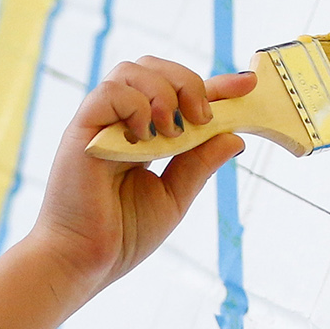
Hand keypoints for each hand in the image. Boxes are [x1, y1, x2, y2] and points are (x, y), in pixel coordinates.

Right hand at [28, 57, 250, 293]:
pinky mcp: (82, 130)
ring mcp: (100, 124)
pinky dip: (136, 106)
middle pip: (154, 68)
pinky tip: (145, 138)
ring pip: (132, 71)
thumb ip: (200, 164)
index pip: (180, 95)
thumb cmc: (122, 235)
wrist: (85, 260)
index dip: (216, 85)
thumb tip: (235, 136)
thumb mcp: (175, 196)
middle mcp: (120, 123)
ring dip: (164, 93)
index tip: (247, 83)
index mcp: (142, 136)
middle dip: (188, 82)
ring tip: (172, 132)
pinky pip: (110, 92)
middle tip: (201, 119)